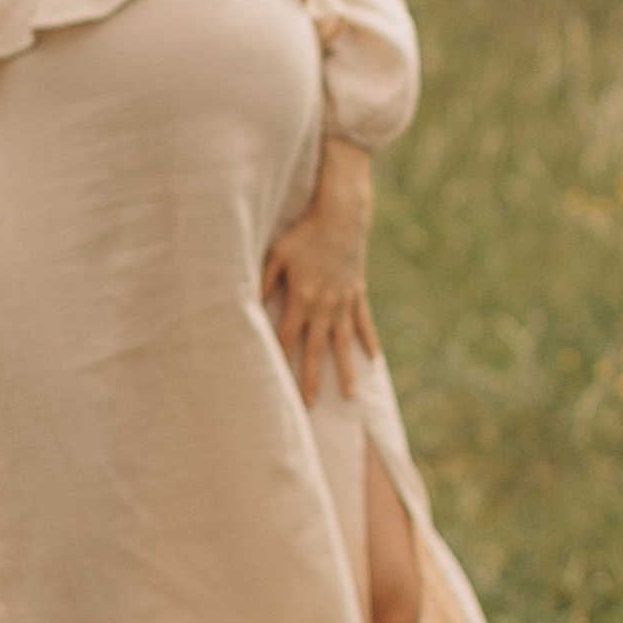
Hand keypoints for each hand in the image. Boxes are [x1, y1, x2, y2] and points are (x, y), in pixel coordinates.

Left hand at [261, 141, 376, 402]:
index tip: (273, 382)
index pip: (287, 337)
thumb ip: (263, 279)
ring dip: (346, 369)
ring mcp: (344, 302)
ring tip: (350, 394)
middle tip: (309, 406)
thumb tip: (248, 302)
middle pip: (316, 349)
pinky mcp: (358, 294)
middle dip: (312, 379)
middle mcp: (325, 306)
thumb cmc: (304, 233)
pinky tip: (374, 360)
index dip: (279, 359)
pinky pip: (364, 324)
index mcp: (302, 298)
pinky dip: (369, 342)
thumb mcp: (277, 253)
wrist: (343, 216)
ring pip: (344, 343)